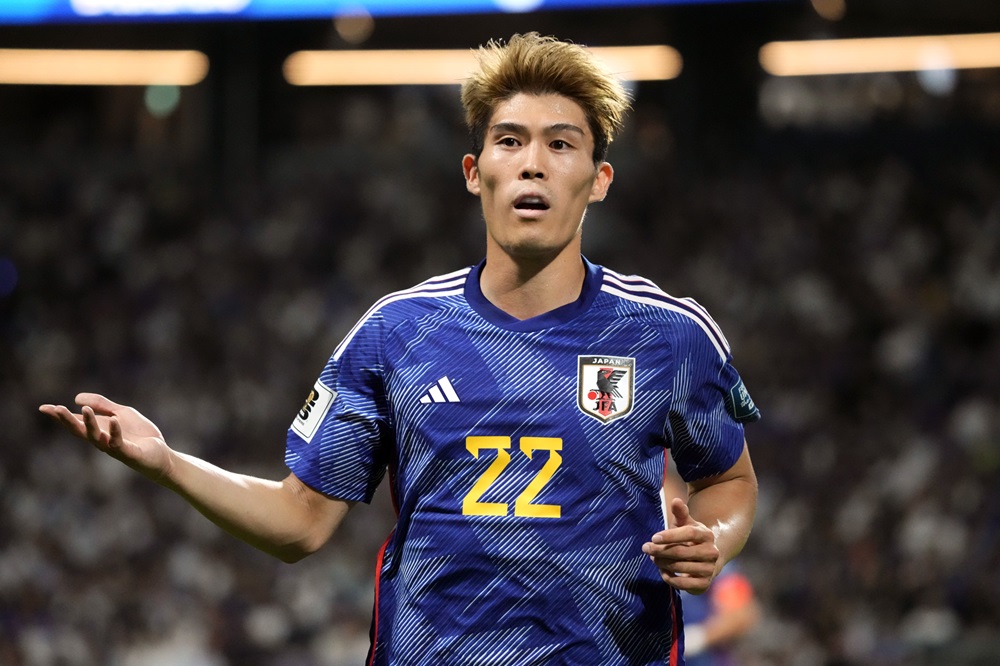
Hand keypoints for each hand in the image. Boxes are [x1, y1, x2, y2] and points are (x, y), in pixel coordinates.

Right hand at [39, 393, 172, 483]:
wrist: (160, 453)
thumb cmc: (139, 435)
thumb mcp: (120, 413)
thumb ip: (102, 404)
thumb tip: (75, 398)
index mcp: (98, 429)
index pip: (76, 422)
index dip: (60, 416)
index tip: (43, 407)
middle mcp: (101, 440)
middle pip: (80, 430)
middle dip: (67, 420)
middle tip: (56, 409)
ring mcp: (113, 447)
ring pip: (96, 437)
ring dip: (89, 423)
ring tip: (84, 409)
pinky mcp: (128, 453)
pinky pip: (118, 443)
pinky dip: (115, 432)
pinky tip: (114, 420)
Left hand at [642, 497, 719, 593]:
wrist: (705, 560)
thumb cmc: (690, 539)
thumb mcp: (685, 524)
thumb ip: (680, 513)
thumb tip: (676, 500)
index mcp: (706, 535)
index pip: (688, 533)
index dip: (670, 535)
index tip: (653, 537)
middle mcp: (711, 552)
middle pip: (681, 552)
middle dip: (660, 551)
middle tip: (646, 548)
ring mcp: (709, 569)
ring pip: (679, 567)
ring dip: (662, 563)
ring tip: (653, 559)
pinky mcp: (704, 584)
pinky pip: (682, 584)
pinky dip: (669, 578)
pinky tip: (662, 571)